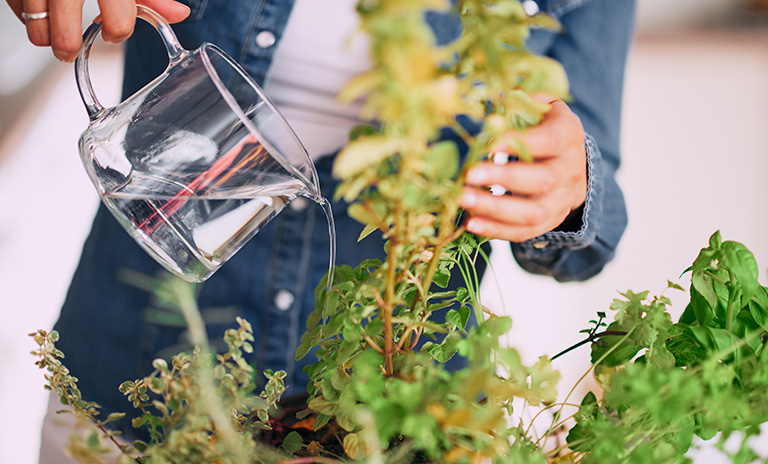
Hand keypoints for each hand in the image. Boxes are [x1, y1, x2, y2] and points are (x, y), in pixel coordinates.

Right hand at [5, 0, 189, 61]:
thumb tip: (179, 13)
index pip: (119, 17)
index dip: (118, 30)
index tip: (114, 30)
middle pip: (64, 30)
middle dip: (68, 45)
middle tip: (71, 48)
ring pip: (35, 23)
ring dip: (44, 35)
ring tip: (53, 34)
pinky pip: (17, 9)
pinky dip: (27, 16)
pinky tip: (40, 9)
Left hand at [460, 96, 587, 242]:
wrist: (571, 163)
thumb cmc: (544, 128)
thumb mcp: (540, 108)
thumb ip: (519, 104)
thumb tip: (486, 104)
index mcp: (568, 135)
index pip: (548, 141)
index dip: (520, 143)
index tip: (488, 144)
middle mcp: (570, 170)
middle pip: (542, 180)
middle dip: (502, 179)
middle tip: (468, 175)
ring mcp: (561, 200)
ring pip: (533, 213)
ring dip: (495, 209)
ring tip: (463, 200)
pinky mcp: (548, 221)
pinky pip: (524, 232)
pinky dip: (496, 230)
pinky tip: (471, 223)